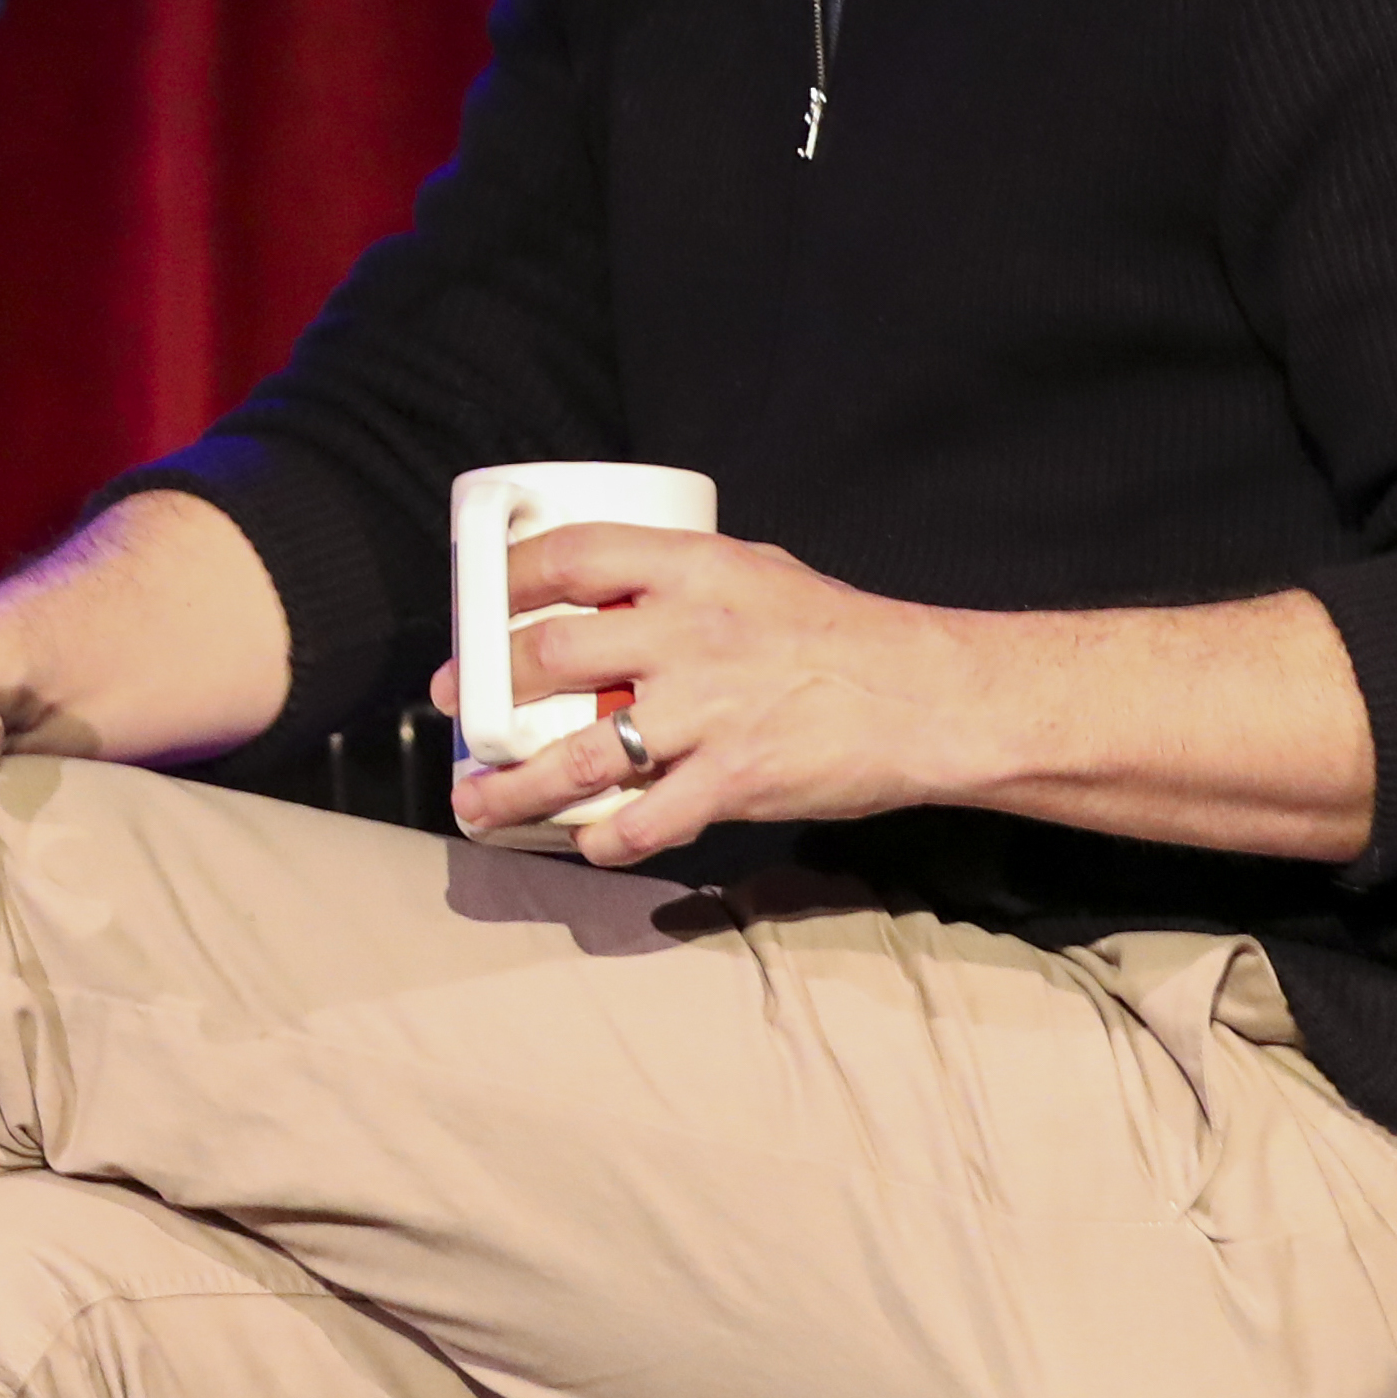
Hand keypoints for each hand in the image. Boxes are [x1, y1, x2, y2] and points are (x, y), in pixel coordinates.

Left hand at [434, 526, 966, 865]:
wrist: (934, 698)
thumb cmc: (846, 636)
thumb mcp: (758, 573)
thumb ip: (681, 581)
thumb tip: (604, 593)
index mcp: (695, 569)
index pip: (572, 556)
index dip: (504, 579)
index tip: (473, 609)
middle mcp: (690, 635)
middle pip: (548, 656)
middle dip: (486, 689)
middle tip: (461, 709)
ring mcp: (709, 713)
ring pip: (575, 755)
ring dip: (512, 787)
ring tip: (476, 802)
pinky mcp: (735, 782)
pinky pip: (642, 821)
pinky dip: (600, 839)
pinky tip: (580, 841)